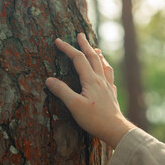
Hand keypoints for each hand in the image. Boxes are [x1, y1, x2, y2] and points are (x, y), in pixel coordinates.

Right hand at [45, 33, 135, 147]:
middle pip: (93, 57)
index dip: (67, 48)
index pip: (78, 58)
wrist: (115, 129)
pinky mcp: (112, 94)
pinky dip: (106, 69)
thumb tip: (49, 79)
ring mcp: (108, 86)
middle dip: (85, 45)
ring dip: (98, 55)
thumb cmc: (94, 119)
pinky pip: (110, 76)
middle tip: (80, 34)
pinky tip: (106, 73)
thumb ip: (62, 91)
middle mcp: (101, 80)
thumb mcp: (74, 106)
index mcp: (91, 80)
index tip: (58, 41)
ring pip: (104, 65)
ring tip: (96, 49)